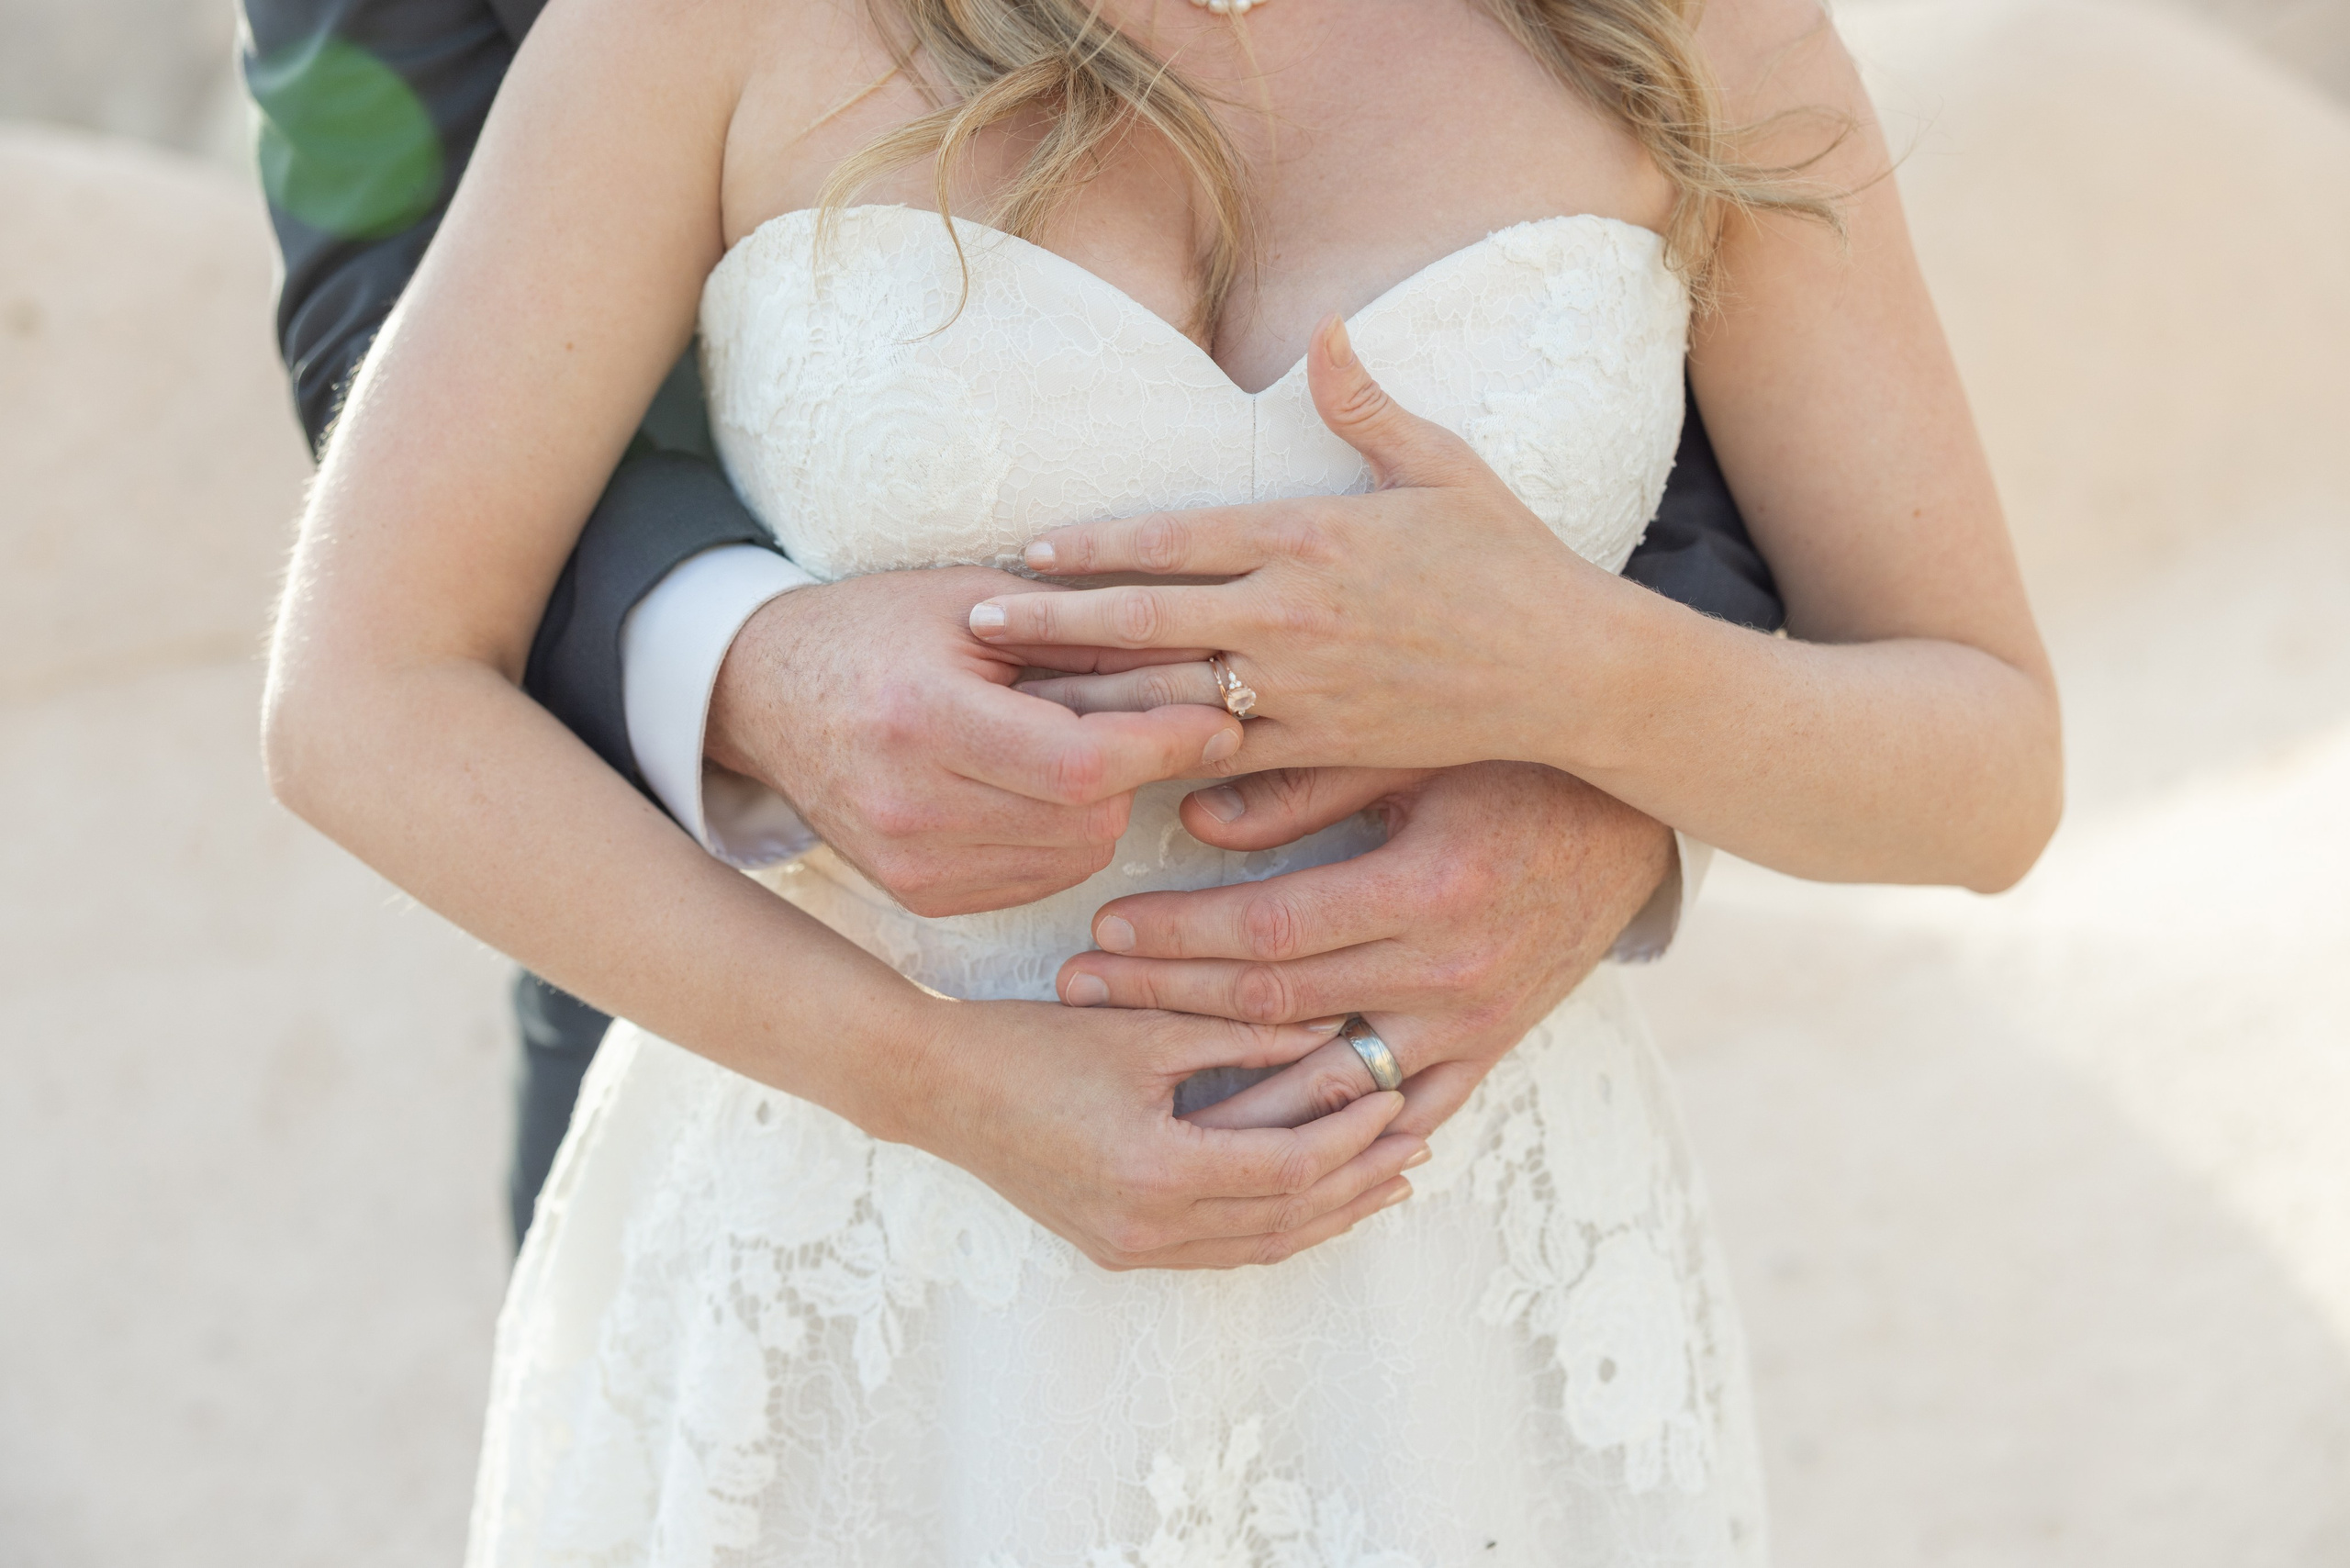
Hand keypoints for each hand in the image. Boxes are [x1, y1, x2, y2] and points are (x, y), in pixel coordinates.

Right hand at [708, 566, 1240, 915]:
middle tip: (1145, 721)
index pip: (1080, 763)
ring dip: (1103, 807)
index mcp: (922, 717)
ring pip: (1075, 857)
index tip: (1219, 719)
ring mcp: (911, 864)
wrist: (765, 694)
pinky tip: (1033, 787)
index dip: (1164, 745)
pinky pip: (1039, 880)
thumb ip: (1088, 637)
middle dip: (1137, 770)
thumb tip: (1203, 665)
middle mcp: (911, 806)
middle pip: (1087, 818)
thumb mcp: (978, 602)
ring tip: (1072, 745)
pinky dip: (1062, 837)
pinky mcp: (919, 896)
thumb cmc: (878, 629)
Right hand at [894, 1000, 1425, 1269]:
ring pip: (1259, 1245)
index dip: (1351, 1137)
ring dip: (1328, 1214)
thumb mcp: (1143, 1029)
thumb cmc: (1032, 1045)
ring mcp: (1130, 1247)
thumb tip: (1332, 1032)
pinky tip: (1309, 1202)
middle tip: (1418, 1141)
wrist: (938, 1088)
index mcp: (1156, 1171)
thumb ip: (1240, 1034)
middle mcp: (1147, 1226)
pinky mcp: (1116, 1247)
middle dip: (1359, 1180)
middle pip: (1285, 1217)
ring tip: (1385, 1179)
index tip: (1396, 1097)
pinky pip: (1220, 1251)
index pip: (1288, 1168)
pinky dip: (1275, 1227)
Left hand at [972, 316, 1628, 775]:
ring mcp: (1308, 690)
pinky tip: (1105, 772)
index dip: (1091, 547)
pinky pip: (1227, 761)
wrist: (1575, 669)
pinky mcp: (1329, 748)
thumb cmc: (1511, 560)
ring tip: (1013, 704)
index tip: (1025, 553)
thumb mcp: (1442, 465)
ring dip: (1087, 699)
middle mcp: (1296, 615)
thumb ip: (1365, 403)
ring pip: (1171, 699)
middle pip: (1148, 620)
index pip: (1174, 539)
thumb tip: (1327, 327)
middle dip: (1054, 624)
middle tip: (976, 629)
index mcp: (1312, 536)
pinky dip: (1161, 764)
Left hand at [1053, 762, 1672, 1142]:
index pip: (1270, 931)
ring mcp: (1472, 1026)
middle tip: (1079, 991)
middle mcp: (1449, 973)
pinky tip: (1256, 1141)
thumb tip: (1194, 815)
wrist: (1631, 823)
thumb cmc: (1514, 764)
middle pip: (1276, 1007)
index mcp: (1426, 890)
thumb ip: (1305, 781)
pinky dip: (1331, 1132)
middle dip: (1166, 1000)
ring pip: (1326, 1082)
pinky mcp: (1489, 1051)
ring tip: (1135, 1076)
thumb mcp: (1412, 751)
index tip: (1102, 927)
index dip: (1176, 934)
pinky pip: (1402, 1113)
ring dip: (1225, 1085)